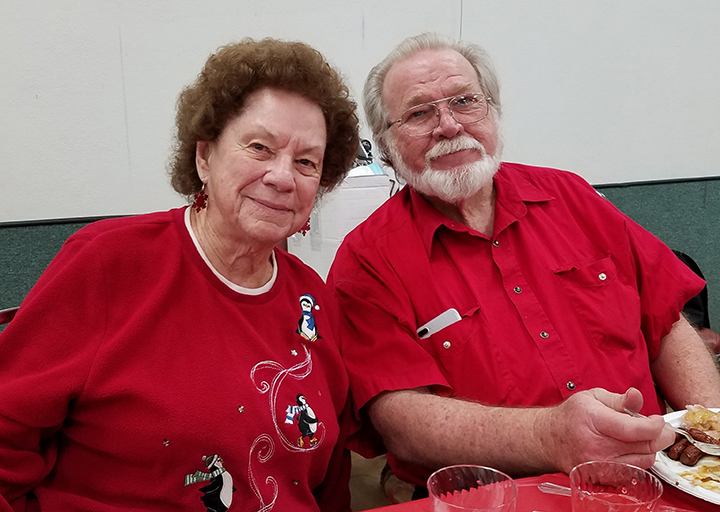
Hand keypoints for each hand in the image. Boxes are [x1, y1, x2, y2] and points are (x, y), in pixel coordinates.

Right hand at [534, 387, 674, 473]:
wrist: (550, 439)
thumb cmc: (572, 417)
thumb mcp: (593, 397)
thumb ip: (619, 399)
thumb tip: (637, 396)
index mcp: (595, 421)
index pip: (634, 430)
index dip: (655, 426)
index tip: (659, 420)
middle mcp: (597, 447)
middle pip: (644, 447)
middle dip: (660, 437)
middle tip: (661, 429)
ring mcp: (600, 465)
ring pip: (644, 462)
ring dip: (650, 449)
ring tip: (642, 437)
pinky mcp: (603, 478)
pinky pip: (634, 472)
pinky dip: (638, 461)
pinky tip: (632, 450)